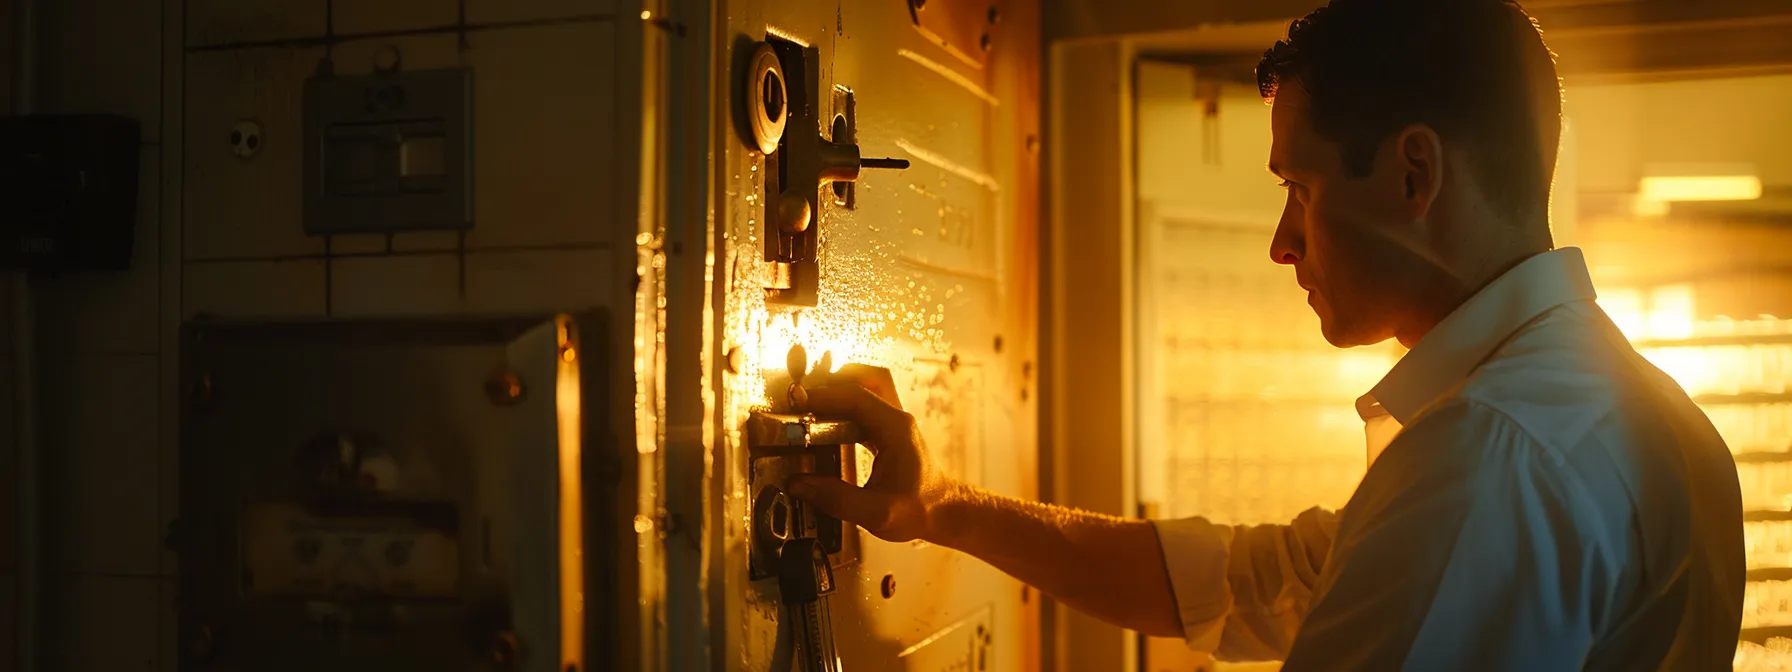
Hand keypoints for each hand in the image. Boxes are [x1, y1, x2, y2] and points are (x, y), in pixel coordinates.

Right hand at [788, 364, 956, 542]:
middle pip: (866, 378)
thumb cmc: (919, 510)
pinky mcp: (887, 432)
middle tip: (804, 395)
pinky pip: (862, 408)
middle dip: (833, 379)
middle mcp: (896, 419)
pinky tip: (822, 423)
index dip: (825, 396)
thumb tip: (797, 484)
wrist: (943, 513)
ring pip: (865, 388)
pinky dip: (841, 407)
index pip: (857, 397)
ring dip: (838, 390)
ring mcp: (893, 423)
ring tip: (808, 405)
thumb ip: (837, 499)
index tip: (797, 402)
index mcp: (896, 429)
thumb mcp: (877, 513)